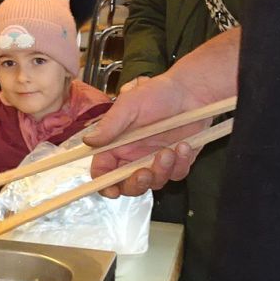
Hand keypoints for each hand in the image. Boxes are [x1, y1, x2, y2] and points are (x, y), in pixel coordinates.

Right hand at [82, 75, 211, 195]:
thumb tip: (88, 141)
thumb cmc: (158, 93)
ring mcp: (156, 160)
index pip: (104, 170)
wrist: (191, 91)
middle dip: (135, 184)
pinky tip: (183, 146)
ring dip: (161, 171)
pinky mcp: (177, 162)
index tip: (112, 189)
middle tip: (144, 173)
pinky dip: (180, 164)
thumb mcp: (129, 104)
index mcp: (117, 144)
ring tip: (168, 151)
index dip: (104, 183)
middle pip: (128, 184)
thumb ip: (110, 125)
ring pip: (154, 182)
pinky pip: (176, 174)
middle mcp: (135, 156)